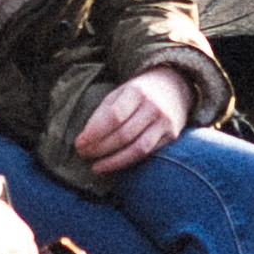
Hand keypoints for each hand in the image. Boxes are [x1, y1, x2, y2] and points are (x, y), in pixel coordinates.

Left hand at [75, 66, 195, 174]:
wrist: (174, 86)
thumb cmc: (140, 91)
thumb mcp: (120, 92)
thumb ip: (104, 112)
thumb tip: (86, 137)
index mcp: (137, 92)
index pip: (113, 116)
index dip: (95, 132)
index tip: (79, 143)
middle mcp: (153, 107)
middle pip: (123, 135)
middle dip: (99, 148)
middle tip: (83, 154)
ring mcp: (164, 123)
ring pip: (137, 149)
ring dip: (113, 161)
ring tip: (96, 167)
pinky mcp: (171, 136)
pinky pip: (147, 153)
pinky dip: (128, 161)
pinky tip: (114, 164)